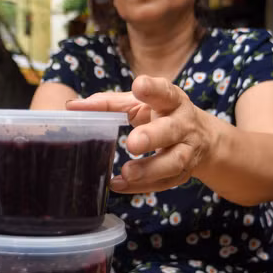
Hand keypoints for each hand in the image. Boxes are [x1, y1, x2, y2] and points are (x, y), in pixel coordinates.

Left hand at [66, 75, 213, 193]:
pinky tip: (121, 185)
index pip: (164, 92)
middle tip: (132, 143)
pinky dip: (142, 186)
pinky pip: (164, 182)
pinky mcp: (183, 173)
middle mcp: (183, 124)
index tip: (139, 86)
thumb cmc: (161, 114)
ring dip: (149, 169)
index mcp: (171, 100)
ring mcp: (186, 150)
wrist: (201, 139)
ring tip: (126, 173)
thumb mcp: (140, 103)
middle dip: (152, 136)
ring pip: (173, 162)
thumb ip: (108, 103)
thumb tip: (72, 106)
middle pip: (170, 130)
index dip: (153, 89)